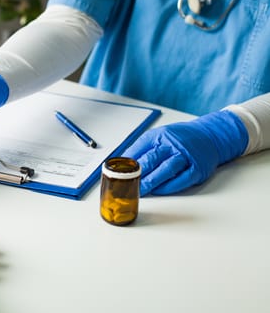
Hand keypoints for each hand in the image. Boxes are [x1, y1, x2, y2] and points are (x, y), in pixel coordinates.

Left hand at [123, 110, 247, 195]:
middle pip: (151, 159)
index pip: (139, 148)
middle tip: (125, 185)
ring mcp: (186, 156)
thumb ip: (142, 148)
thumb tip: (122, 162)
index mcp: (159, 135)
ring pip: (165, 170)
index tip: (116, 172)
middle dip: (136, 174)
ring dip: (151, 182)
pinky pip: (181, 180)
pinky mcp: (197, 169)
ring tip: (140, 191)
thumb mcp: (160, 135)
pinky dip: (168, 187)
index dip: (126, 162)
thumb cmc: (181, 138)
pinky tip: (158, 190)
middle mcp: (173, 144)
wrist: (211, 135)